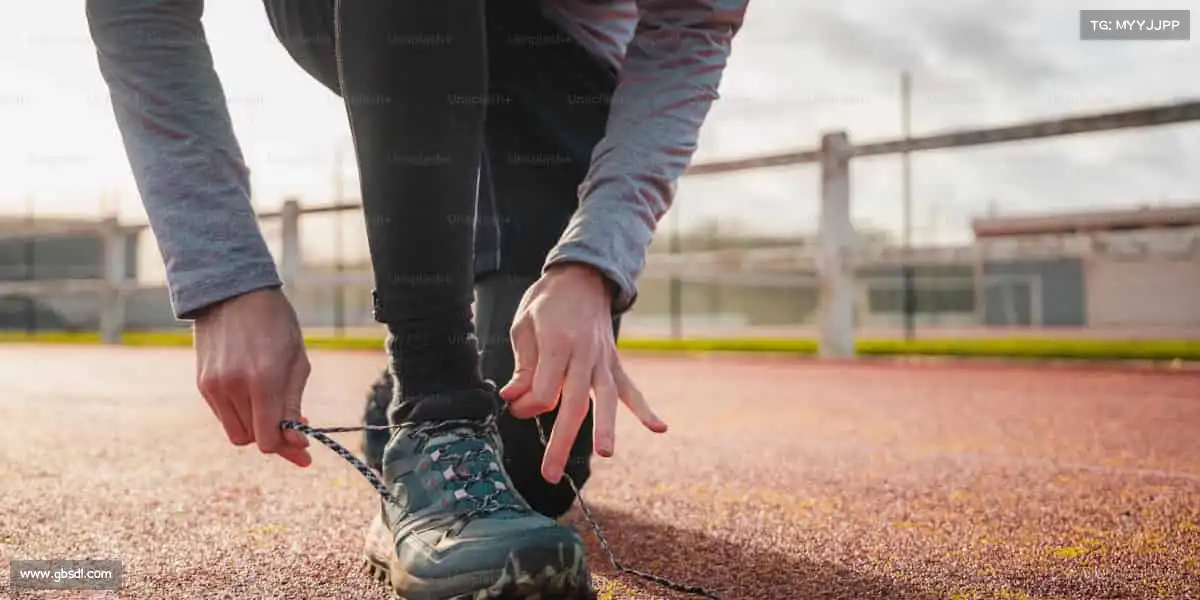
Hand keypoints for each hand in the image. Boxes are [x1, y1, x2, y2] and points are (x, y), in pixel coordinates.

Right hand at [193, 287, 311, 466]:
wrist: (233, 292)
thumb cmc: (276, 324)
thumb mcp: (297, 361)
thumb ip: (294, 404)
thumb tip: (297, 441)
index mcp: (263, 380)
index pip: (268, 439)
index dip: (287, 449)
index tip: (304, 450)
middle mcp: (233, 387)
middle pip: (251, 440)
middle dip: (274, 438)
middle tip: (293, 426)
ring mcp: (214, 386)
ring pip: (235, 431)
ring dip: (256, 426)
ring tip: (273, 406)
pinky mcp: (202, 384)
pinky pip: (223, 415)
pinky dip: (240, 414)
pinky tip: (254, 395)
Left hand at [499, 263, 666, 483]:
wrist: (582, 276)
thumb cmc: (547, 302)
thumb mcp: (524, 325)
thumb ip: (523, 365)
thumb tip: (513, 397)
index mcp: (558, 343)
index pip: (544, 391)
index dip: (525, 405)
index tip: (514, 403)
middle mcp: (584, 355)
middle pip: (573, 405)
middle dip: (560, 442)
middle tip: (550, 474)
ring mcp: (604, 360)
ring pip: (606, 400)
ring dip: (606, 428)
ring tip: (607, 454)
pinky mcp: (615, 362)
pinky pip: (631, 388)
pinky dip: (645, 409)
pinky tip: (659, 428)